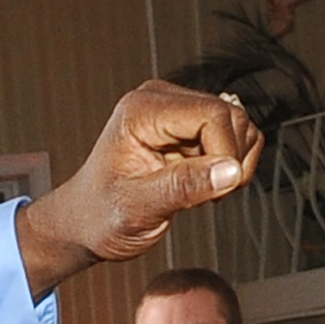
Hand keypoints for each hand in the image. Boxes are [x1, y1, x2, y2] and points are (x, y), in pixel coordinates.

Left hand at [14, 82, 261, 293]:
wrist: (86, 222)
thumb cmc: (99, 216)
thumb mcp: (138, 208)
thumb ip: (183, 186)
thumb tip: (229, 170)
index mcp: (142, 111)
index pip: (212, 114)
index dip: (225, 154)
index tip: (215, 191)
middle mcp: (161, 101)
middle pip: (231, 116)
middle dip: (230, 160)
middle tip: (205, 195)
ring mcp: (177, 111)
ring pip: (238, 125)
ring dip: (232, 164)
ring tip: (199, 191)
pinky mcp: (189, 127)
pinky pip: (233, 136)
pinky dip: (230, 164)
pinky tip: (203, 183)